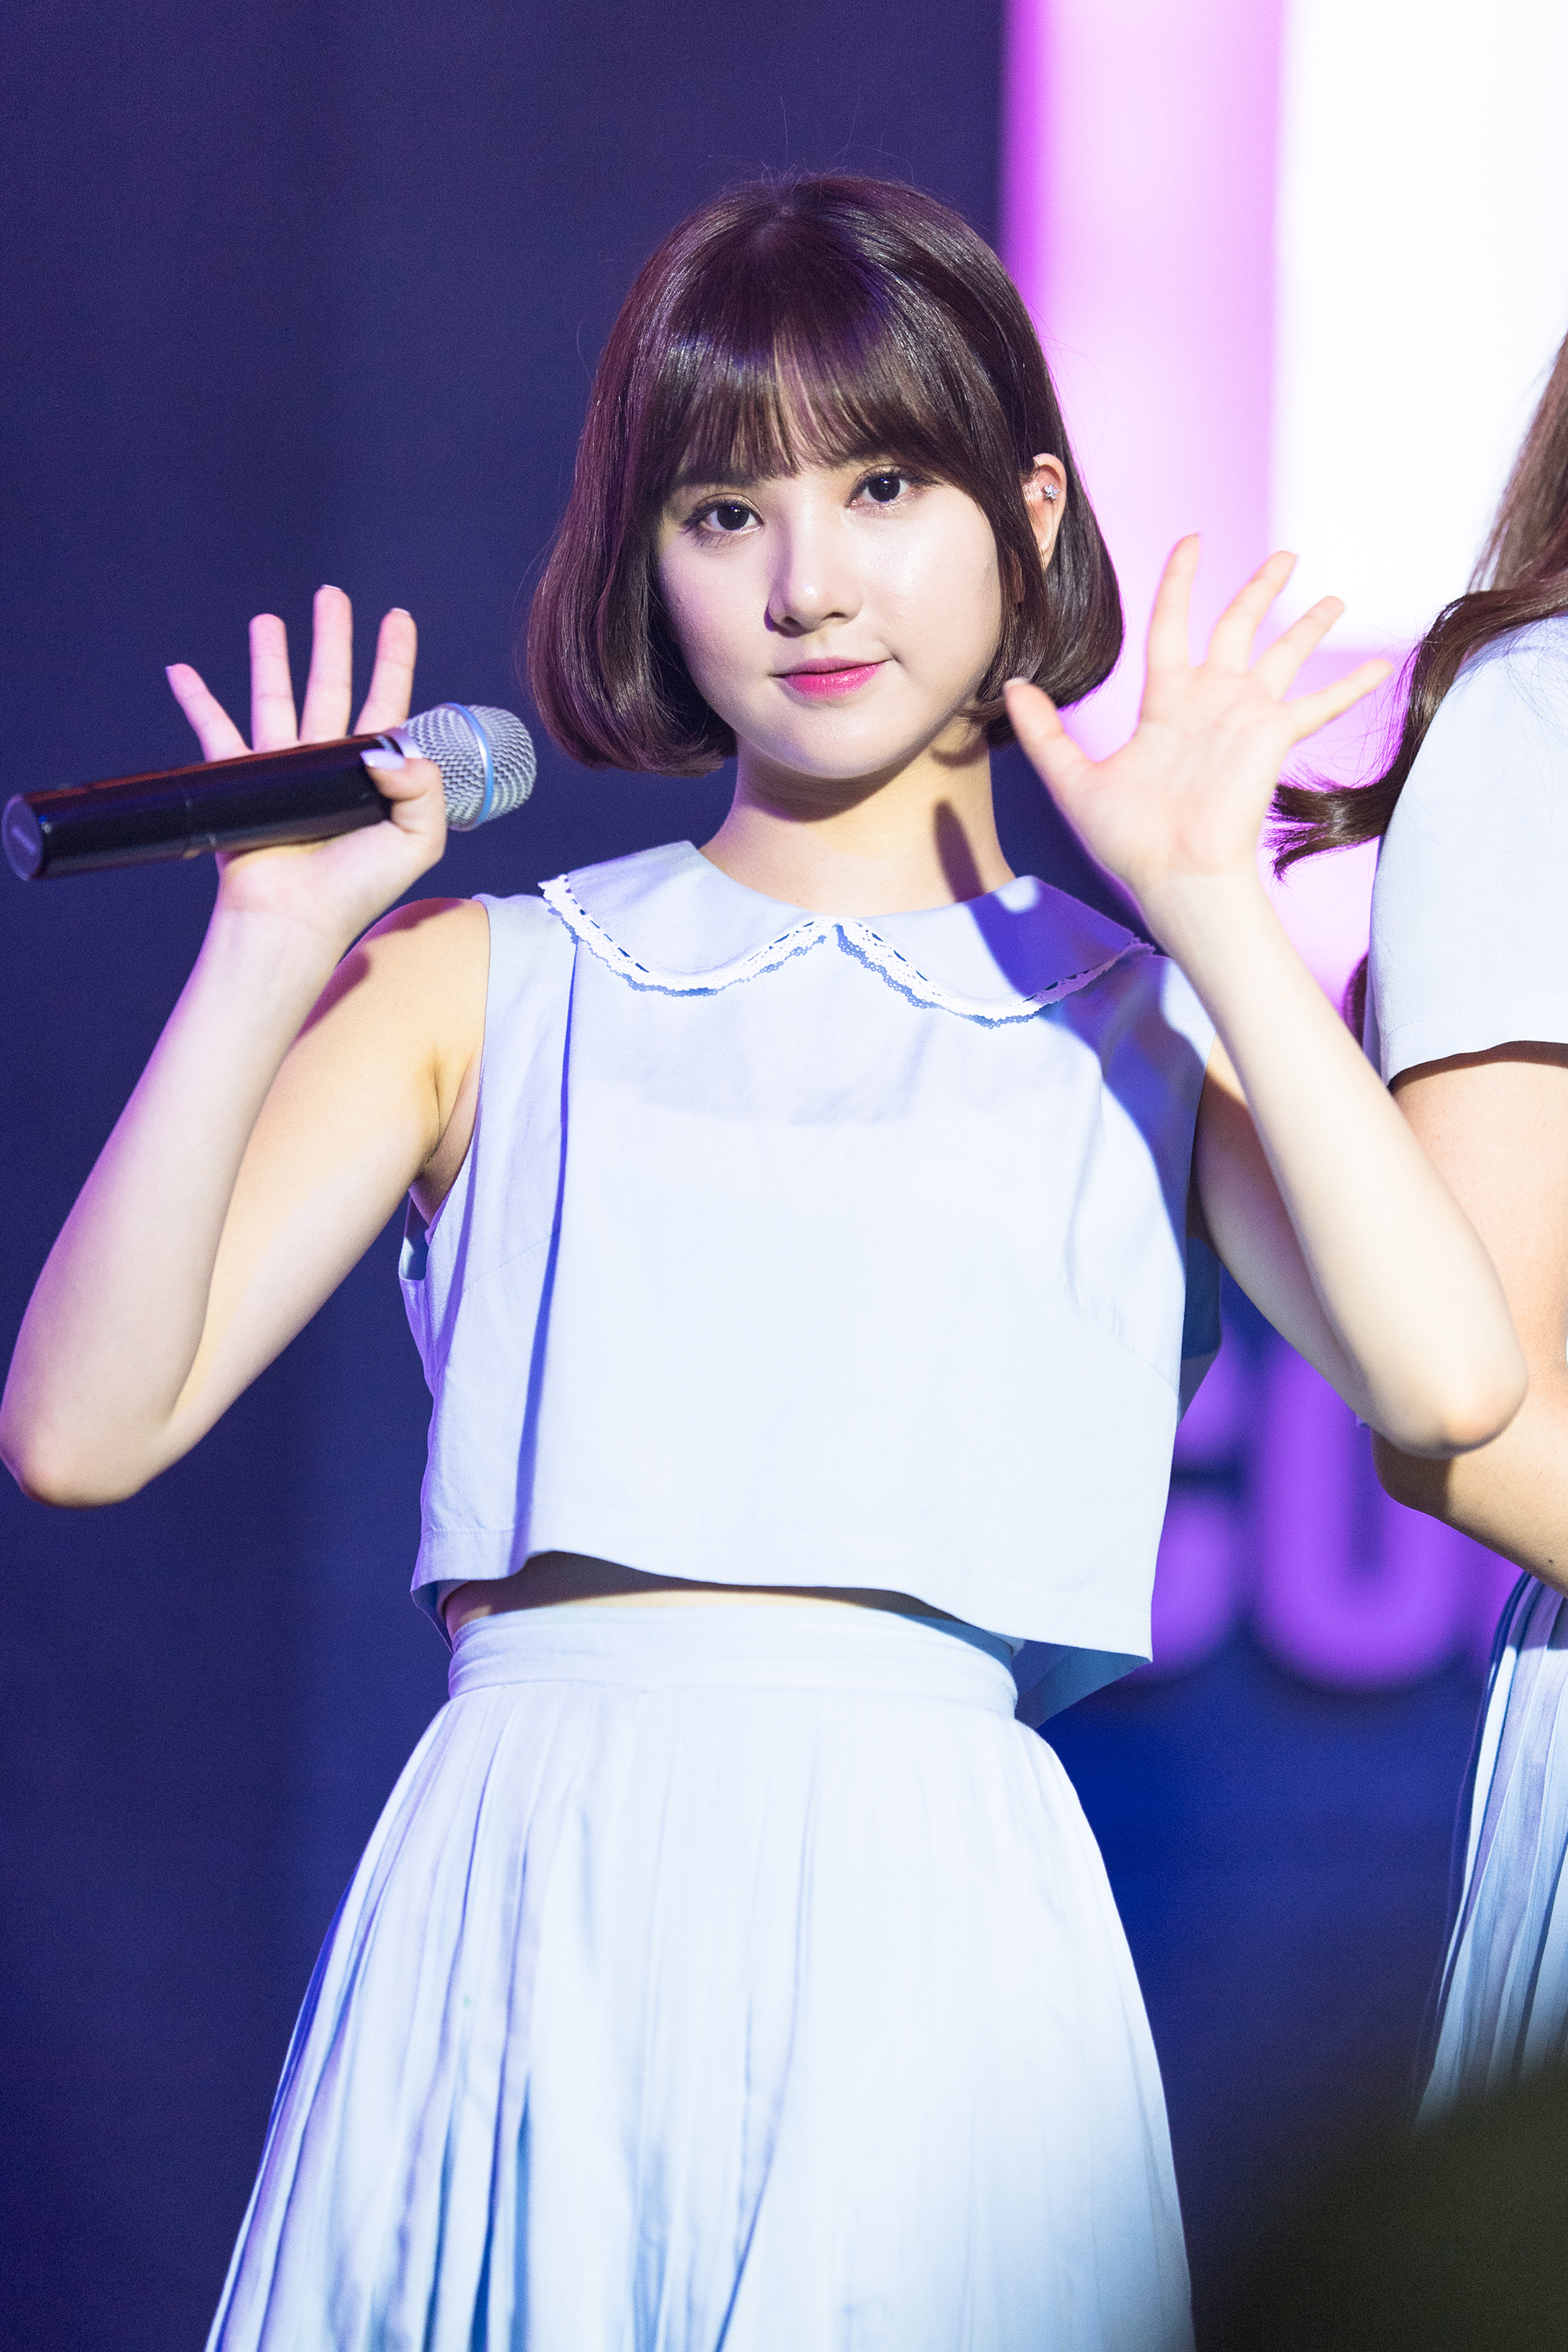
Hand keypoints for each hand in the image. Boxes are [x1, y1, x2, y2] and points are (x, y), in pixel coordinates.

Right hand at [165, 584, 446, 953]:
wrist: (294, 920)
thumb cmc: (356, 890)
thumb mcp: (418, 841)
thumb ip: (424, 788)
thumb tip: (392, 746)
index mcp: (373, 774)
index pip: (387, 703)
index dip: (393, 660)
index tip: (397, 618)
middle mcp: (328, 764)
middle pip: (332, 685)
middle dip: (333, 639)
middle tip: (332, 596)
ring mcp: (284, 771)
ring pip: (276, 697)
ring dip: (271, 657)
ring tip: (268, 619)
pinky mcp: (243, 782)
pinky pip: (215, 731)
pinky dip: (196, 700)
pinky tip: (183, 671)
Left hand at [1003, 541, 1389, 930]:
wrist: (1175, 872)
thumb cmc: (1128, 838)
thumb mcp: (1072, 780)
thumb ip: (1045, 732)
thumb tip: (1011, 686)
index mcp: (1166, 701)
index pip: (1174, 622)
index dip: (1181, 580)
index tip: (1193, 540)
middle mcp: (1211, 699)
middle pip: (1239, 625)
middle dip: (1260, 589)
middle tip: (1285, 557)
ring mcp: (1247, 715)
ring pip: (1285, 652)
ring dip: (1310, 624)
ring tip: (1335, 596)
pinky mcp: (1275, 735)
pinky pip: (1320, 703)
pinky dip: (1351, 685)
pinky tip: (1383, 665)